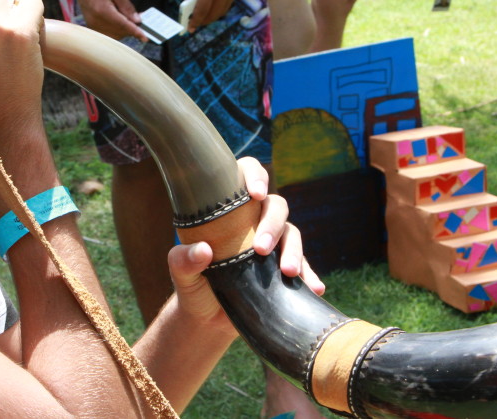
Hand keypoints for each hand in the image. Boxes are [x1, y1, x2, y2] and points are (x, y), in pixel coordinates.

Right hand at [68, 0, 148, 41]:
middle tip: (138, 18)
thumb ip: (127, 7)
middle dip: (130, 28)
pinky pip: (107, 32)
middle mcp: (96, 21)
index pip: (123, 25)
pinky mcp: (91, 24)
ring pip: (113, 35)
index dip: (136, 32)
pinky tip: (119, 19)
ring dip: (123, 30)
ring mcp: (92, 24)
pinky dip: (115, 29)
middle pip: (119, 32)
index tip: (145, 38)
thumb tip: (137, 21)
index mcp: (103, 11)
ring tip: (128, 17)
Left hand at [168, 158, 324, 327]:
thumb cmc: (192, 286)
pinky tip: (315, 287)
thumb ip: (183, 261)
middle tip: (261, 249)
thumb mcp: (181, 274)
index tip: (255, 194)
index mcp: (228, 211)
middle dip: (272, 224)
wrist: (207, 320)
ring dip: (294, 250)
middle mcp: (253, 221)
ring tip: (288, 272)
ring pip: (292, 233)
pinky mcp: (283, 268)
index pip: (245, 177)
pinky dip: (310, 274)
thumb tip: (203, 250)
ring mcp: (272, 244)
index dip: (254, 176)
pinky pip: (305, 266)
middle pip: (275, 206)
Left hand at [180, 0, 249, 30]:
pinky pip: (228, 4)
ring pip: (222, 11)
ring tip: (204, 17)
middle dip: (204, 21)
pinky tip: (214, 6)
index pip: (202, 9)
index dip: (195, 20)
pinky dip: (220, 9)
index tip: (190, 28)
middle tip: (195, 23)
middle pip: (213, 14)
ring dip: (212, 17)